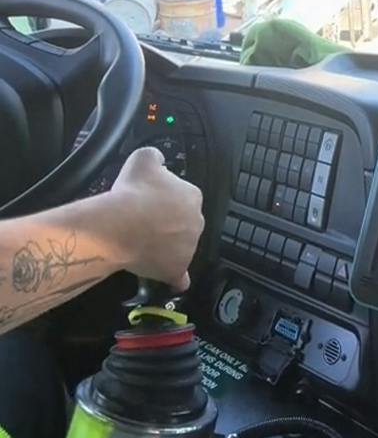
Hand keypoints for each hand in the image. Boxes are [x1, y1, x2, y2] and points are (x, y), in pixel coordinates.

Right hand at [103, 147, 203, 291]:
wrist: (119, 225)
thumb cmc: (132, 191)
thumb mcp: (143, 158)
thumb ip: (155, 156)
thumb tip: (158, 160)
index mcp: (192, 196)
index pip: (181, 197)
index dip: (162, 199)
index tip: (145, 201)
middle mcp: (197, 222)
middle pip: (182, 222)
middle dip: (166, 223)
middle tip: (141, 223)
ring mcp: (189, 248)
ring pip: (180, 247)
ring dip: (166, 246)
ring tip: (142, 244)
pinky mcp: (176, 269)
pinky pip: (179, 276)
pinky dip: (176, 277)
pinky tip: (173, 280)